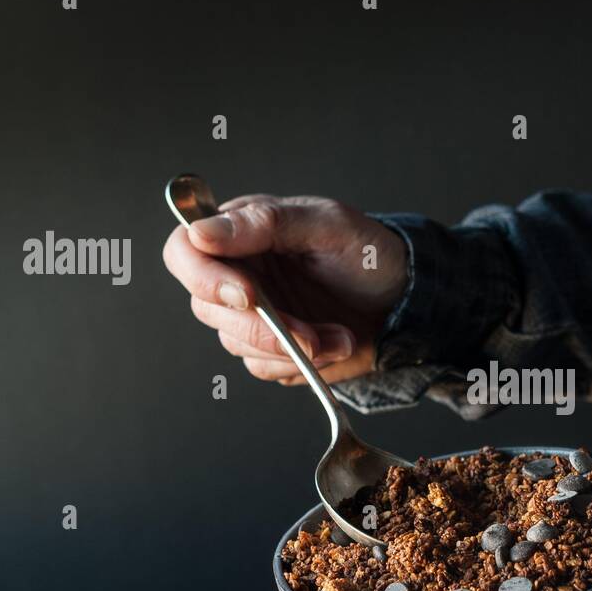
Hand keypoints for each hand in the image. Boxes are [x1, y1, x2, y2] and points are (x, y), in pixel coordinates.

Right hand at [162, 194, 407, 384]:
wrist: (406, 303)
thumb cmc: (369, 254)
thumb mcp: (329, 224)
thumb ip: (266, 222)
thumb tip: (201, 231)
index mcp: (241, 234)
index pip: (184, 252)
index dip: (203, 277)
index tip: (248, 295)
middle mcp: (237, 274)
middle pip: (207, 308)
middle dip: (263, 328)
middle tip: (311, 334)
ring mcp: (252, 316)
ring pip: (236, 344)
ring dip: (292, 348)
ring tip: (339, 335)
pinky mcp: (271, 350)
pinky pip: (264, 368)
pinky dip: (303, 365)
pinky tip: (335, 346)